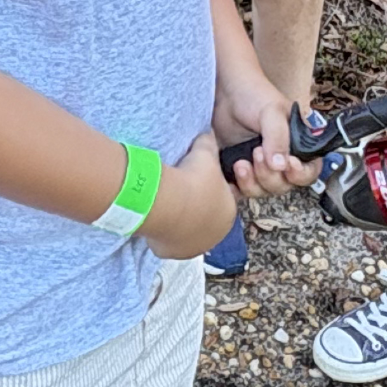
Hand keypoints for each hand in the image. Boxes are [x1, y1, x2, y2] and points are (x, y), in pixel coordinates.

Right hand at [143, 131, 244, 258]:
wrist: (168, 201)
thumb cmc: (191, 178)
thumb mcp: (204, 153)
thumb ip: (209, 144)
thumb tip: (209, 133)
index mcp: (229, 211)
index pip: (221, 199)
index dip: (207, 187)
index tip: (193, 179)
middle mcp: (215, 234)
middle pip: (204, 218)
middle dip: (194, 206)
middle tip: (178, 190)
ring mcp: (194, 247)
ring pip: (186, 232)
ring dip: (178, 220)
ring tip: (166, 202)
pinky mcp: (173, 253)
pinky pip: (168, 241)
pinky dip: (163, 230)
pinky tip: (157, 215)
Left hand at [213, 75, 320, 200]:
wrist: (225, 90)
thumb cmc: (254, 95)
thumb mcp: (271, 111)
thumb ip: (278, 137)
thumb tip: (280, 165)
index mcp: (298, 146)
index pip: (309, 172)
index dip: (301, 174)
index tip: (288, 165)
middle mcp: (281, 160)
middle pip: (284, 186)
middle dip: (270, 175)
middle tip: (256, 152)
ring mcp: (260, 167)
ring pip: (263, 190)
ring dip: (252, 182)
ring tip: (241, 162)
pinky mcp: (241, 171)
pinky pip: (242, 190)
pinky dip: (237, 187)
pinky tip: (231, 172)